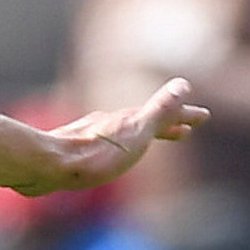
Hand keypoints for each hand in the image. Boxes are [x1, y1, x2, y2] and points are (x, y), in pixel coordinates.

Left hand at [13, 78, 208, 196]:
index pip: (164, 115)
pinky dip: (117, 145)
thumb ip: (160, 111)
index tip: (203, 117)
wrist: (46, 166)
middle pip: (143, 121)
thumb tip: (183, 84)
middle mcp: (109, 123)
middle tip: (184, 130)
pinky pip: (102, 144)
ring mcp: (89, 135)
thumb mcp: (136, 133)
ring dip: (141, 134)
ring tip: (150, 140)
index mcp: (128, 121)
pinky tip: (105, 155)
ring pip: (122, 132)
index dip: (183, 115)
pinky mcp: (70, 150)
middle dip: (166, 124)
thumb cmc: (95, 155)